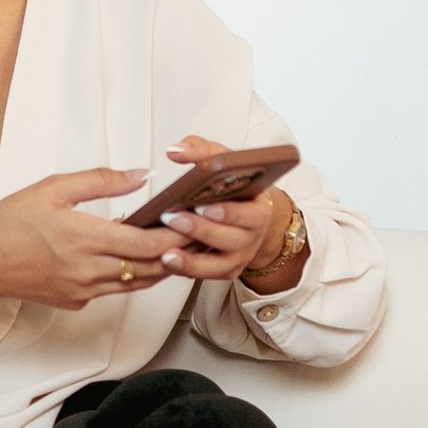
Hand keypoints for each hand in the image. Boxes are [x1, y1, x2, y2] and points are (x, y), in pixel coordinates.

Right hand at [0, 170, 178, 319]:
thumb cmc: (8, 223)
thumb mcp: (52, 188)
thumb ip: (100, 180)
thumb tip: (139, 175)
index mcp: (85, 239)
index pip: (148, 244)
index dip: (176, 236)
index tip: (193, 222)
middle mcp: (89, 271)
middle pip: (151, 269)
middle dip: (177, 253)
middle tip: (194, 235)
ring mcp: (83, 291)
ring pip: (137, 283)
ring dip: (158, 267)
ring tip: (174, 247)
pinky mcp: (75, 301)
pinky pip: (113, 290)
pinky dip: (130, 276)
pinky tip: (131, 258)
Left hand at [155, 134, 301, 290]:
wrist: (249, 211)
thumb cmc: (235, 184)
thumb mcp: (224, 160)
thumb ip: (201, 151)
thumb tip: (176, 151)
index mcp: (260, 207)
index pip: (251, 213)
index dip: (229, 212)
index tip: (204, 205)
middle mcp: (254, 235)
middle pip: (232, 239)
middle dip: (202, 230)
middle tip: (174, 219)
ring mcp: (241, 255)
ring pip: (221, 263)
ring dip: (194, 259)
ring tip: (167, 252)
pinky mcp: (227, 270)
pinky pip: (210, 276)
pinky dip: (189, 270)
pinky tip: (169, 262)